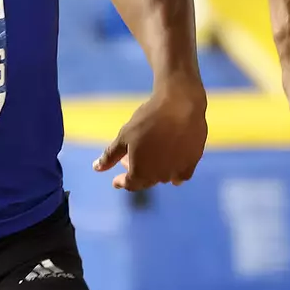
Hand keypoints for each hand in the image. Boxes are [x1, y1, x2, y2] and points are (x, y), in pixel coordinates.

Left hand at [93, 79, 208, 191]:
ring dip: (154, 171)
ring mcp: (178, 170)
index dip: (121, 182)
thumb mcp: (124, 136)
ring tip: (148, 155)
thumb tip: (96, 169)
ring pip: (163, 177)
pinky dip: (173, 171)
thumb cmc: (148, 119)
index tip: (116, 181)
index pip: (129, 184)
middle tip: (128, 160)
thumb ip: (110, 155)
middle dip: (136, 172)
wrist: (180, 105)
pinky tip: (169, 160)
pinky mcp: (193, 162)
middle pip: (146, 180)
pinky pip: (180, 174)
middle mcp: (160, 176)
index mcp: (141, 172)